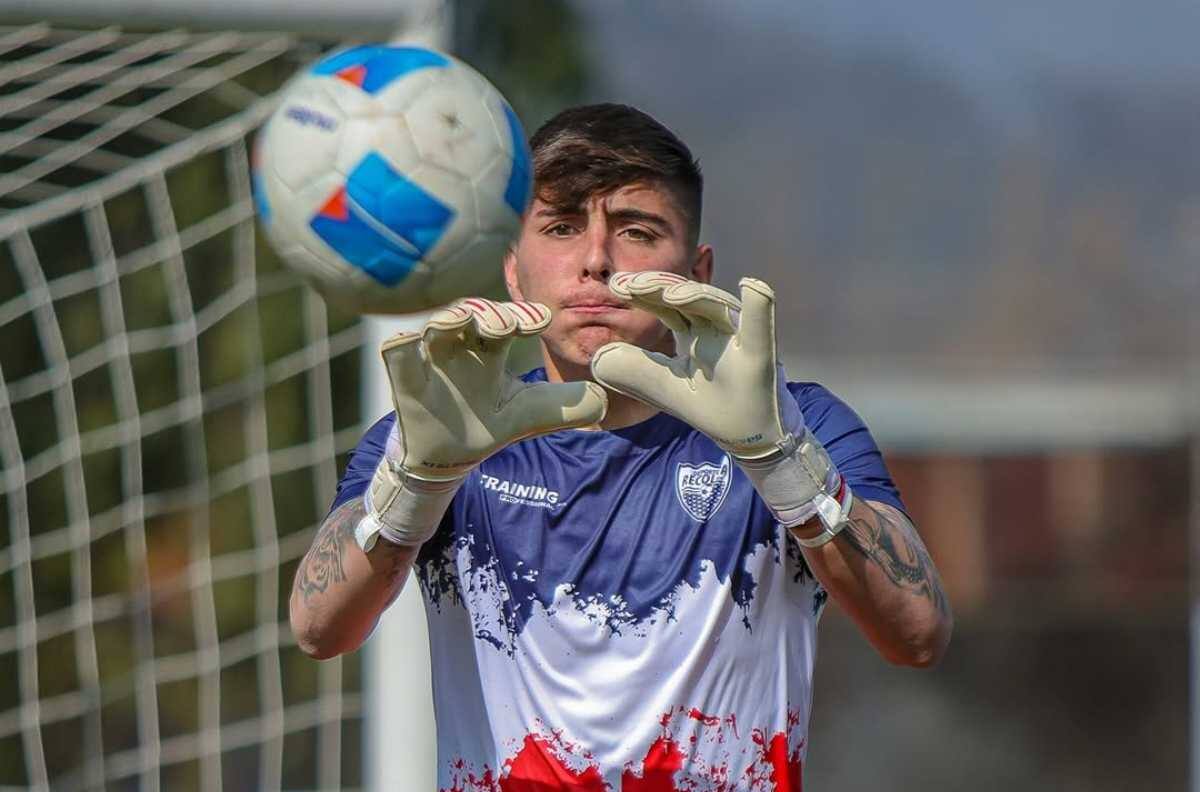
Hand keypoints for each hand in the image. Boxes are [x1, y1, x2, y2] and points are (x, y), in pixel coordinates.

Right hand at [363, 298, 606, 547]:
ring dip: (450, 319)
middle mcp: (463, 345)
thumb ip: (565, 406)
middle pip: (474, 313)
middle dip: (490, 312)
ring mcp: (431, 357)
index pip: (508, 320)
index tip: (542, 320)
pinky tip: (409, 342)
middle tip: (506, 325)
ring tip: (462, 322)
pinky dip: (402, 345)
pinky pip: (397, 351)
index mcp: (492, 349)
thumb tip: (603, 401)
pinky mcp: (403, 374)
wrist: (447, 455)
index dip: (523, 315)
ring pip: (437, 323)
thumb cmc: (488, 424)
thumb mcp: (530, 416)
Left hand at [590, 272, 849, 538]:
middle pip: (688, 296)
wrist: (751, 437)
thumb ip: (637, 372)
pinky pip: (761, 327)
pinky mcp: (763, 354)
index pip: (665, 304)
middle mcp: (716, 327)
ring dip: (695, 295)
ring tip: (670, 294)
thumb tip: (598, 359)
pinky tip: (753, 286)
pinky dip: (760, 306)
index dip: (642, 293)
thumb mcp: (666, 390)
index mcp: (693, 331)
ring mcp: (741, 336)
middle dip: (660, 286)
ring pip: (717, 305)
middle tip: (630, 283)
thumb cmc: (714, 407)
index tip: (615, 286)